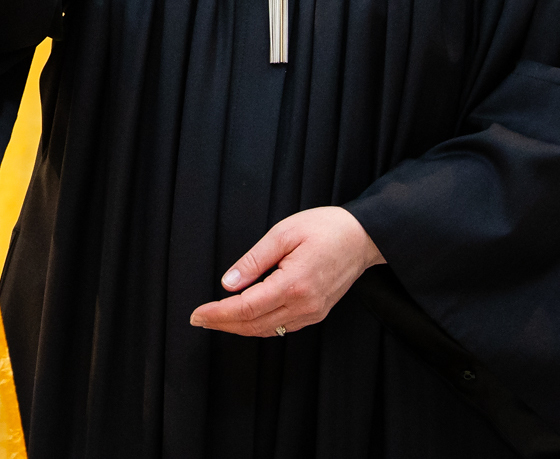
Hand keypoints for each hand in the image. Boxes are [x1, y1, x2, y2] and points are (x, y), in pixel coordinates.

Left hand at [190, 206, 383, 337]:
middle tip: (198, 319)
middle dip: (223, 324)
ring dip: (239, 328)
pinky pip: (282, 327)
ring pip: (268, 330)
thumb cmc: (325, 228)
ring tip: (215, 320)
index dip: (218, 313)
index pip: (246, 308)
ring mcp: (313, 312)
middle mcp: (305, 305)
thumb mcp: (283, 233)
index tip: (196, 314)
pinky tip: (244, 317)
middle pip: (254, 324)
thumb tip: (228, 283)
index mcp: (294, 284)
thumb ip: (254, 260)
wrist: (363, 237)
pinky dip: (259, 325)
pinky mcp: (317, 313)